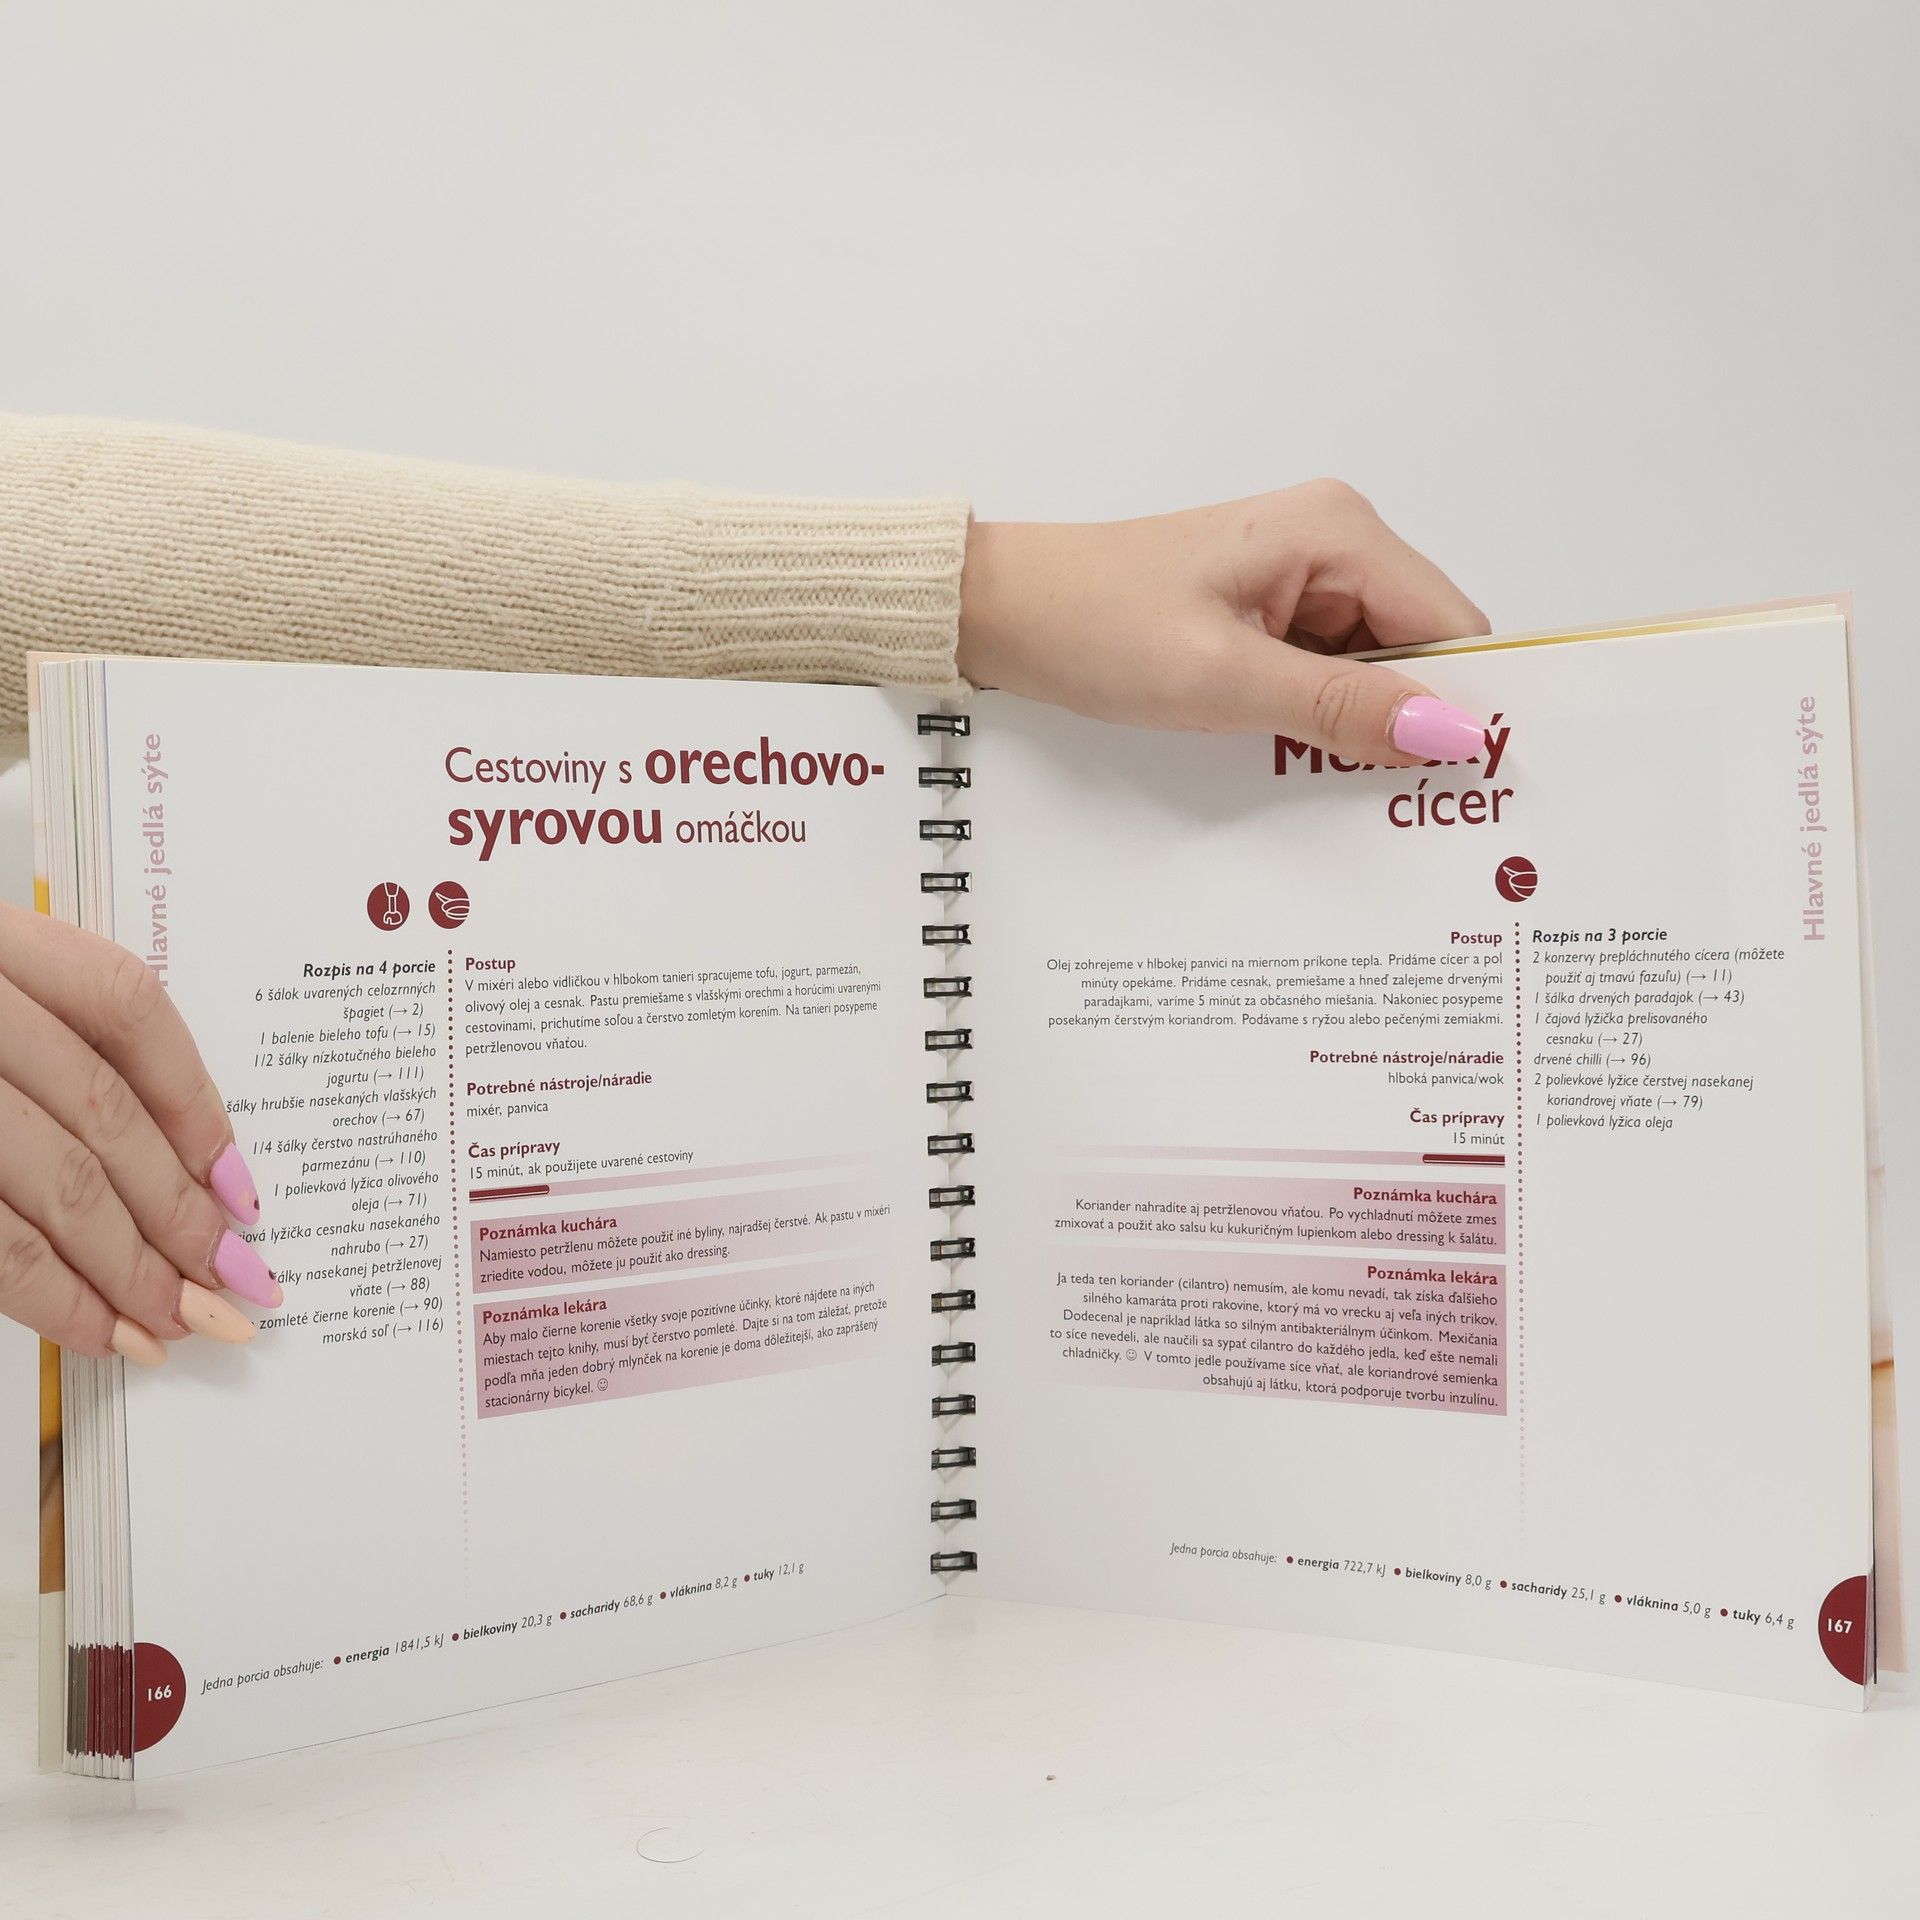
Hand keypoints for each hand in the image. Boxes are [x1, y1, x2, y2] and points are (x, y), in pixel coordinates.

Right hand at [0, 903, 276, 1359]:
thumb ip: (46, 1047)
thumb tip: (181, 1163)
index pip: (125, 1006)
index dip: (194, 1099)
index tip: (241, 1182)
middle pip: (103, 1111)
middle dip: (180, 1212)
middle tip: (235, 1283)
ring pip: (59, 1182)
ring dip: (131, 1269)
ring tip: (182, 1322)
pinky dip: (50, 1296)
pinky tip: (97, 1331)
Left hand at [957, 479, 1491, 762]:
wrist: (1006, 612)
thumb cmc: (1095, 625)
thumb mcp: (1224, 678)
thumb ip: (1341, 707)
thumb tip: (1450, 732)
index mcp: (1338, 532)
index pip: (1453, 626)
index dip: (1465, 703)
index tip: (1468, 783)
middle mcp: (1333, 541)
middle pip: (1421, 647)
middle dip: (1410, 721)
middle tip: (1397, 801)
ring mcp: (1301, 577)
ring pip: (1375, 668)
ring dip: (1358, 725)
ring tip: (1328, 778)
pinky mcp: (1268, 611)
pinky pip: (1327, 671)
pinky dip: (1321, 718)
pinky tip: (1297, 754)